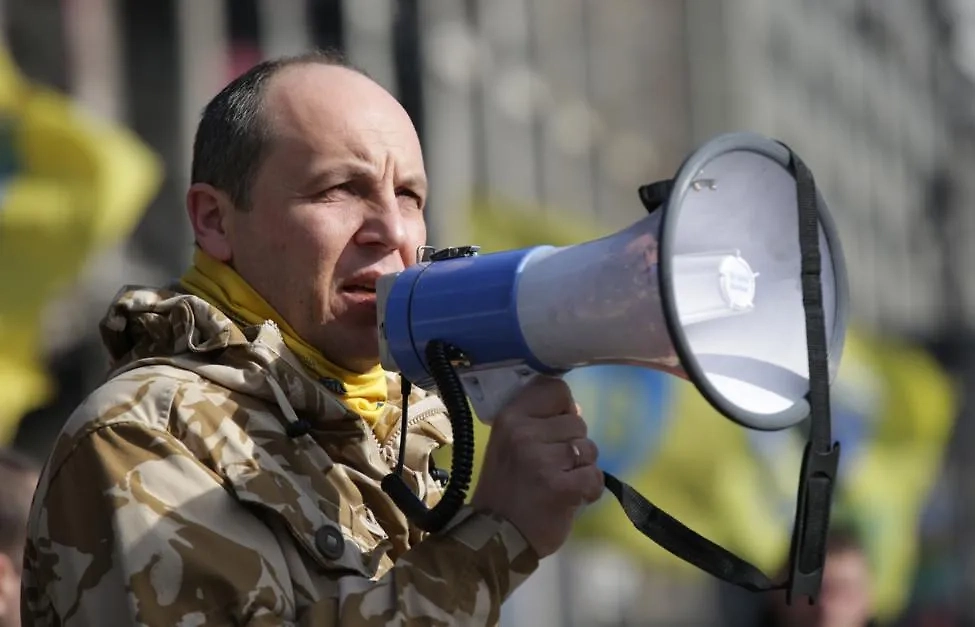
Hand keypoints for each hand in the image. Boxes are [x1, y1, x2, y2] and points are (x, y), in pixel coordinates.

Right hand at [469, 376, 602, 557]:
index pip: (555, 389)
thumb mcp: (509, 443)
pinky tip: (569, 498)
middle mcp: (524, 433)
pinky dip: (589, 490)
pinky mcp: (561, 487)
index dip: (562, 408)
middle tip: (550, 467)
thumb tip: (575, 408)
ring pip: (589, 448)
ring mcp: (542, 460)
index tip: (552, 429)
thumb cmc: (506, 489)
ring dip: (581, 468)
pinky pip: (595, 476)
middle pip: (577, 421)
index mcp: (510, 417)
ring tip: (558, 483)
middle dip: (572, 445)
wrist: (495, 538)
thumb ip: (538, 421)